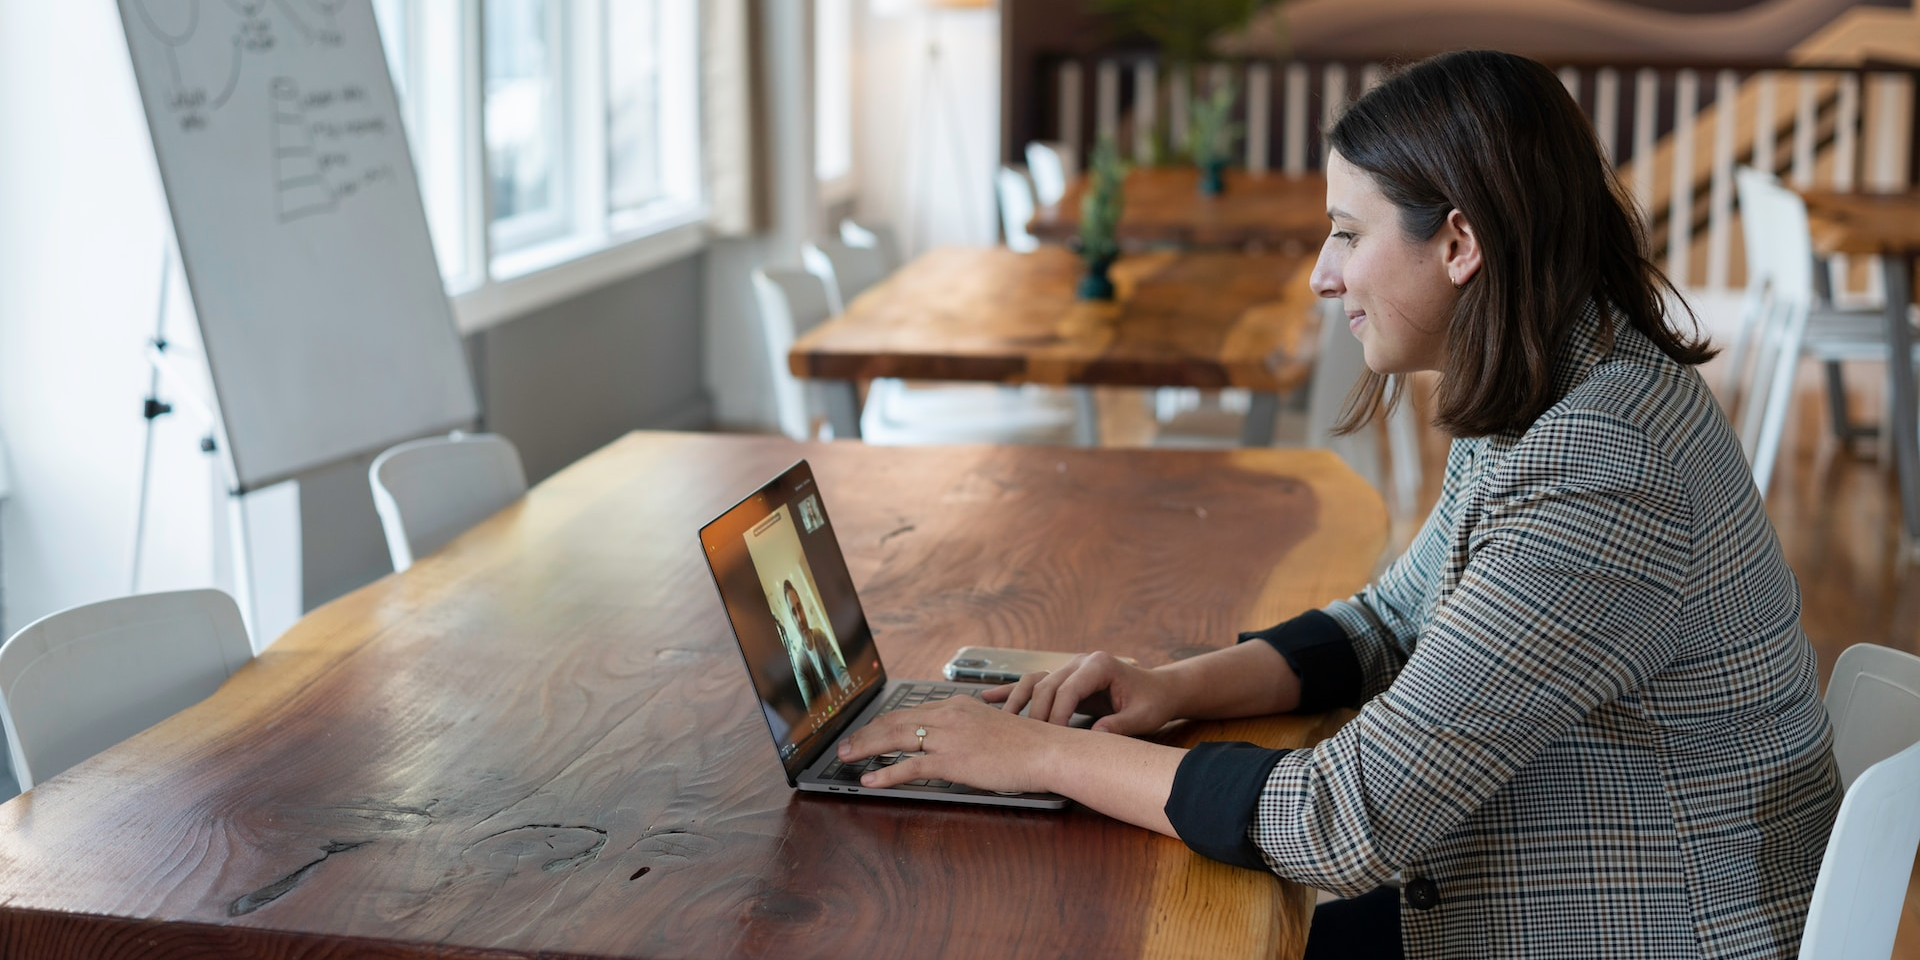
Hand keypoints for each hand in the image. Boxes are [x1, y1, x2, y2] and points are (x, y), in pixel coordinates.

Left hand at [836, 696, 1068, 793]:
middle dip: (865, 733)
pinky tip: (871, 780)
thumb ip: (967, 730)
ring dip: (866, 748)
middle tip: (845, 744)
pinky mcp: (953, 760)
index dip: (883, 722)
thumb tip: (950, 744)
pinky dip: (886, 773)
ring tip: (847, 757)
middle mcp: (948, 715)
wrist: (1046, 751)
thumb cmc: (1027, 745)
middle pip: (894, 721)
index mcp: (957, 705)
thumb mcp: (991, 727)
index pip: (910, 712)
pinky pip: (910, 767)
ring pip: (895, 739)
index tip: (868, 730)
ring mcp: (949, 737)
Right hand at [984, 651, 1180, 735]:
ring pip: (1035, 682)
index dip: (1057, 715)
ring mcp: (1070, 667)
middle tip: (1028, 741)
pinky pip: (1034, 683)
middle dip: (1036, 714)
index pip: (1068, 689)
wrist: (1158, 689)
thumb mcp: (1142, 717)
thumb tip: (1096, 737)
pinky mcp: (1064, 677)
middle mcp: (1081, 661)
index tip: (1052, 739)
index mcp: (1099, 665)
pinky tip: (989, 698)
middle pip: (1046, 685)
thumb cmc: (1152, 702)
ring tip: (999, 721)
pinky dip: (1012, 691)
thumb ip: (1120, 725)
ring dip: (1017, 701)